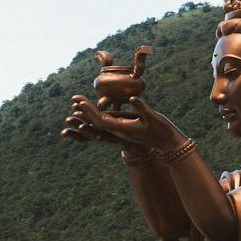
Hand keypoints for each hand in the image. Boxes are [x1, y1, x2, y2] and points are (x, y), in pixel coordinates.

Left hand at [62, 93, 181, 151]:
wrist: (166, 142)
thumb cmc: (161, 130)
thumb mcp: (153, 118)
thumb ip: (142, 108)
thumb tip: (133, 98)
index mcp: (122, 129)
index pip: (101, 120)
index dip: (90, 111)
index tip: (81, 102)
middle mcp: (118, 130)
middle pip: (97, 120)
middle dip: (85, 110)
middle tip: (74, 98)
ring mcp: (120, 129)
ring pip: (100, 121)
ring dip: (89, 111)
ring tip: (78, 102)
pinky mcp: (124, 126)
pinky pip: (107, 120)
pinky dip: (99, 113)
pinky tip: (94, 106)